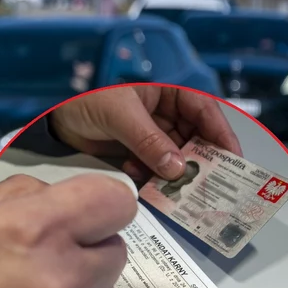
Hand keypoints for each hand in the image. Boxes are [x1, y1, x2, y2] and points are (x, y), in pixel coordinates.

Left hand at [49, 85, 241, 182]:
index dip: (221, 134)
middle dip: (203, 162)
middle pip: (197, 140)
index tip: (232, 158)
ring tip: (179, 192)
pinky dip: (157, 181)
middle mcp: (165, 116)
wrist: (55, 123)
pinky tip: (148, 185)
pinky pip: (158, 172)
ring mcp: (153, 138)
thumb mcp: (119, 115)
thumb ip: (148, 140)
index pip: (204, 111)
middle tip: (210, 185)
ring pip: (178, 160)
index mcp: (167, 94)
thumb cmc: (86, 102)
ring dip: (179, 176)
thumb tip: (177, 166)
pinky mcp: (139, 157)